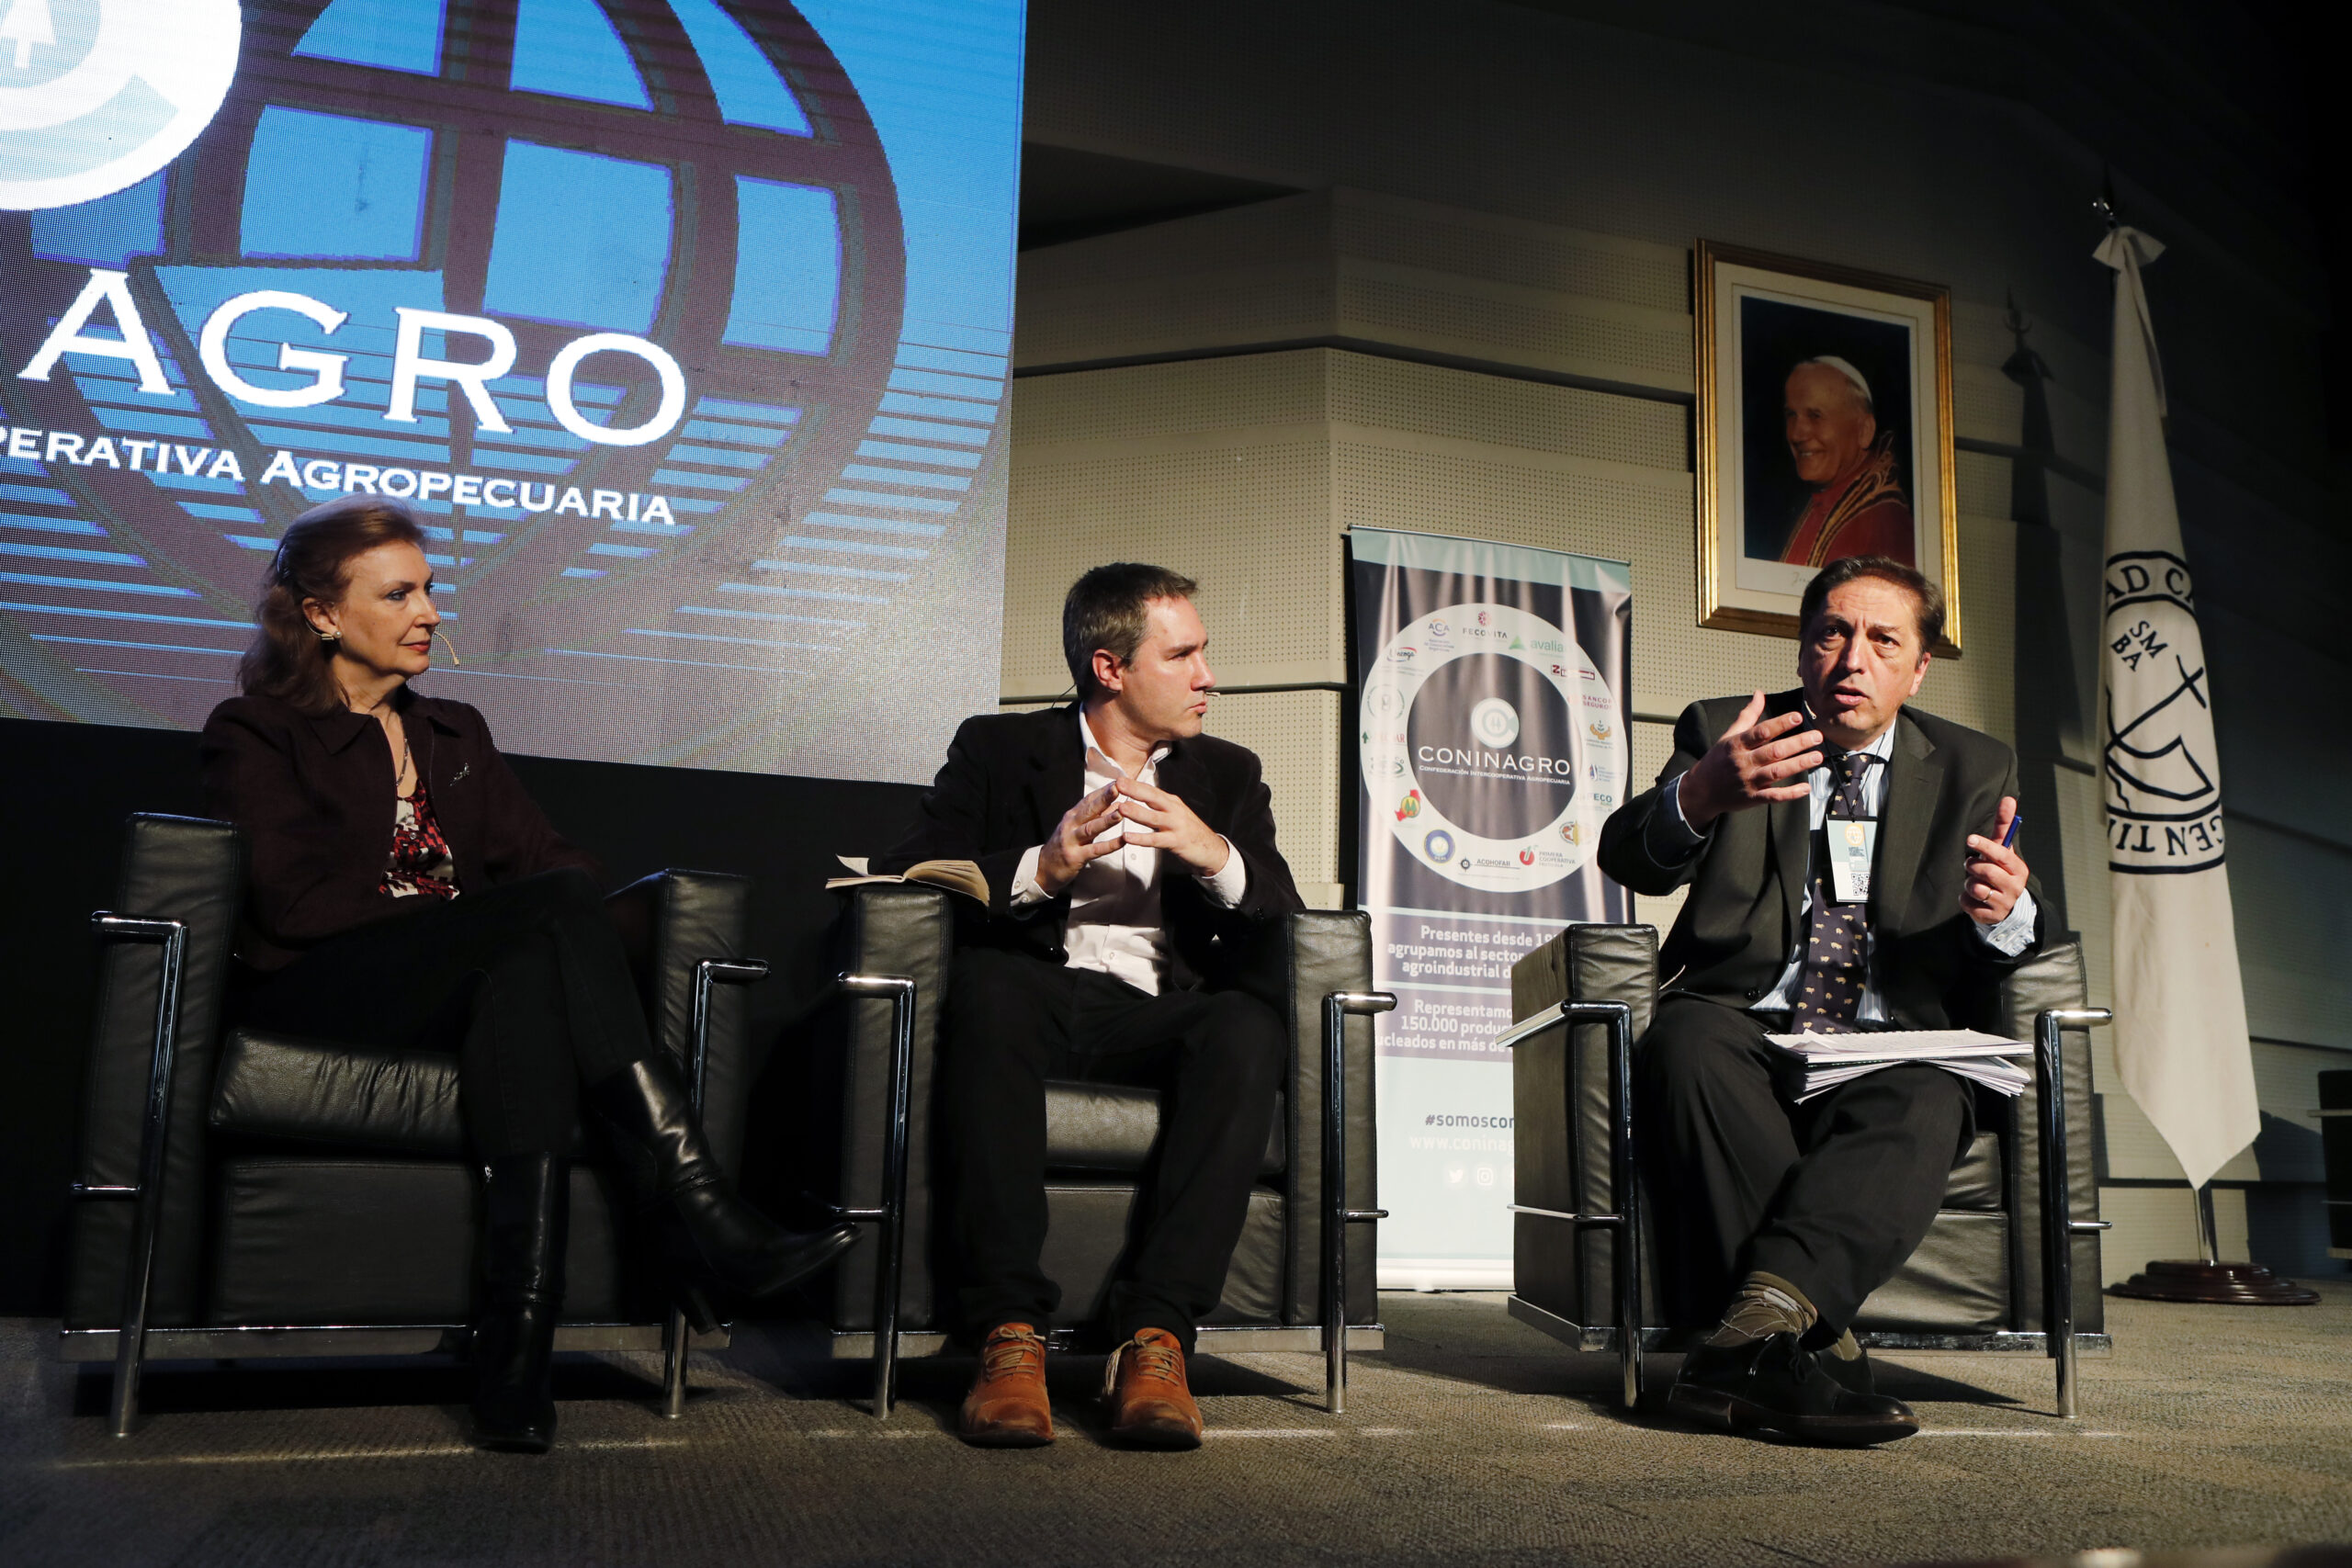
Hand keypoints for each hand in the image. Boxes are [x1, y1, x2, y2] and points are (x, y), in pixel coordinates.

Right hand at [1034, 781, 1127, 895]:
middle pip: (1089, 809)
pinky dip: (1109, 845)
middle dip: (1104, 798)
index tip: (1119, 781)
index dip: (1104, 790)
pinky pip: (1095, 850)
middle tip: (1118, 788)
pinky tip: (1122, 841)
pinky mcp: (1076, 857)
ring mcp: (1072, 840)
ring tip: (1120, 813)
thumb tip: (1117, 803)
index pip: (1089, 799)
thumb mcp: (1078, 827)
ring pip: (1091, 828)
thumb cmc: (1065, 845)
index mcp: (1072, 816)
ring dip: (1106, 820)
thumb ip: (1096, 816)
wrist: (1045, 868)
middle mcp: (1070, 825)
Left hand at [1107, 777, 1230, 877]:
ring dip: (1137, 812)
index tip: (1119, 779)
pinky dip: (1141, 838)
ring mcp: (1176, 826)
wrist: (1212, 849)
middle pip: (1153, 798)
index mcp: (1172, 803)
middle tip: (1118, 784)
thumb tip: (1138, 799)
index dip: (1135, 784)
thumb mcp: (1175, 814)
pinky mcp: (1177, 841)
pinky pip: (1156, 840)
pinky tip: (1128, 837)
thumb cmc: (1189, 832)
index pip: (1152, 790)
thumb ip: (1158, 807)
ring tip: (1121, 808)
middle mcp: (1174, 811)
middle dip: (1135, 790)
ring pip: (1153, 818)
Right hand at [1676, 691, 1823, 828]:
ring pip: (1777, 772)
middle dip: (1797, 743)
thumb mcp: (1729, 736)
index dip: (1780, 724)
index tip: (1798, 717)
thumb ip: (1748, 716)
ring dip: (1799, 764)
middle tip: (1818, 736)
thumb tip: (1759, 694)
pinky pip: (1773, 796)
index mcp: (1737, 744)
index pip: (1761, 732)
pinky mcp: (1752, 798)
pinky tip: (1805, 788)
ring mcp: (1748, 781)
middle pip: (1774, 751)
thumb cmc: (1718, 760)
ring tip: (1817, 757)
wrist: (1701, 790)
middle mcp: (1743, 762)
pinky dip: (1790, 793)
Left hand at [1962, 796, 2028, 925]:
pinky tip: (1974, 898)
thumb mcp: (2002, 851)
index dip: (1985, 846)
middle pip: (1985, 871)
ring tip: (1975, 883)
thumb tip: (2008, 798)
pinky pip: (1967, 903)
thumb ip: (2004, 826)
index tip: (1970, 839)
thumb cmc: (2001, 871)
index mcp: (2018, 868)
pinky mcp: (1990, 916)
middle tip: (1972, 866)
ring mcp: (2003, 903)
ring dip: (1969, 883)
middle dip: (1973, 866)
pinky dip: (1965, 899)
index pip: (2001, 855)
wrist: (2006, 906)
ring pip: (1975, 888)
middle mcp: (2014, 886)